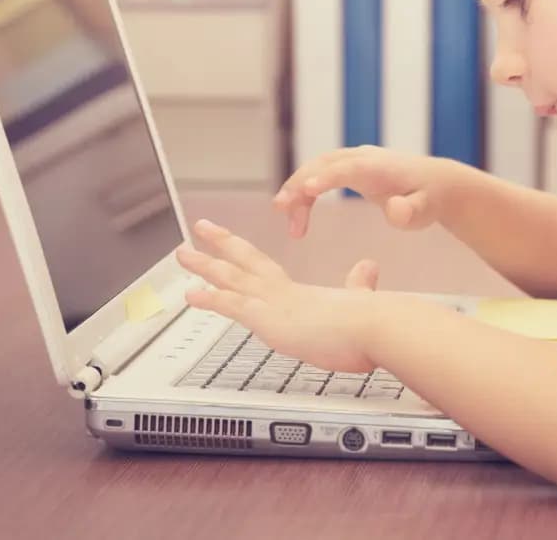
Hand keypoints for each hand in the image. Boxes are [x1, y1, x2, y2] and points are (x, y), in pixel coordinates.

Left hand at [176, 218, 383, 372]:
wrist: (374, 327)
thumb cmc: (369, 324)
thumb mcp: (360, 300)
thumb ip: (358, 284)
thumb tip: (368, 266)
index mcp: (300, 292)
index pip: (264, 267)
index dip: (243, 254)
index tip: (229, 242)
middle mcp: (282, 292)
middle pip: (243, 261)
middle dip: (218, 245)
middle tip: (198, 229)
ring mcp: (274, 303)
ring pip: (231, 277)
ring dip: (203, 265)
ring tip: (181, 254)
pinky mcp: (269, 319)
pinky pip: (232, 305)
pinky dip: (209, 298)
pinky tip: (190, 294)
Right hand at [273, 146, 460, 237]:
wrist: (435, 184)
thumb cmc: (429, 200)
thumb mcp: (424, 211)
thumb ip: (409, 212)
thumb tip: (396, 210)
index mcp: (379, 167)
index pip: (348, 168)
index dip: (327, 177)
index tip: (307, 190)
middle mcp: (362, 158)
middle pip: (323, 165)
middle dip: (299, 184)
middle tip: (281, 210)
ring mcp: (352, 160)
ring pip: (315, 169)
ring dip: (296, 193)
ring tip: (292, 229)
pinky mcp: (347, 168)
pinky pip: (317, 177)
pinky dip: (303, 196)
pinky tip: (298, 222)